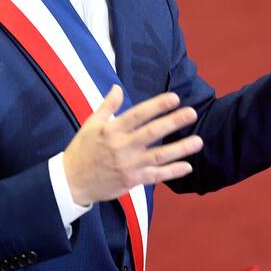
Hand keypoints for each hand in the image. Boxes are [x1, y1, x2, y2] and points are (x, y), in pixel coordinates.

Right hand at [62, 85, 203, 205]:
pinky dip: (172, 172)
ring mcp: (129, 165)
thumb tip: (117, 87)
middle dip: (173, 122)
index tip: (174, 98)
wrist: (71, 182)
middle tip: (192, 113)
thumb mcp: (90, 124)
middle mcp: (122, 147)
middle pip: (152, 133)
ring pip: (159, 156)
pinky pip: (156, 176)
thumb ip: (107, 106)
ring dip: (180, 149)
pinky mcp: (132, 181)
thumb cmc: (82, 149)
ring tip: (198, 141)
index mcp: (112, 130)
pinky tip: (187, 166)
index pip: (138, 114)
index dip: (157, 105)